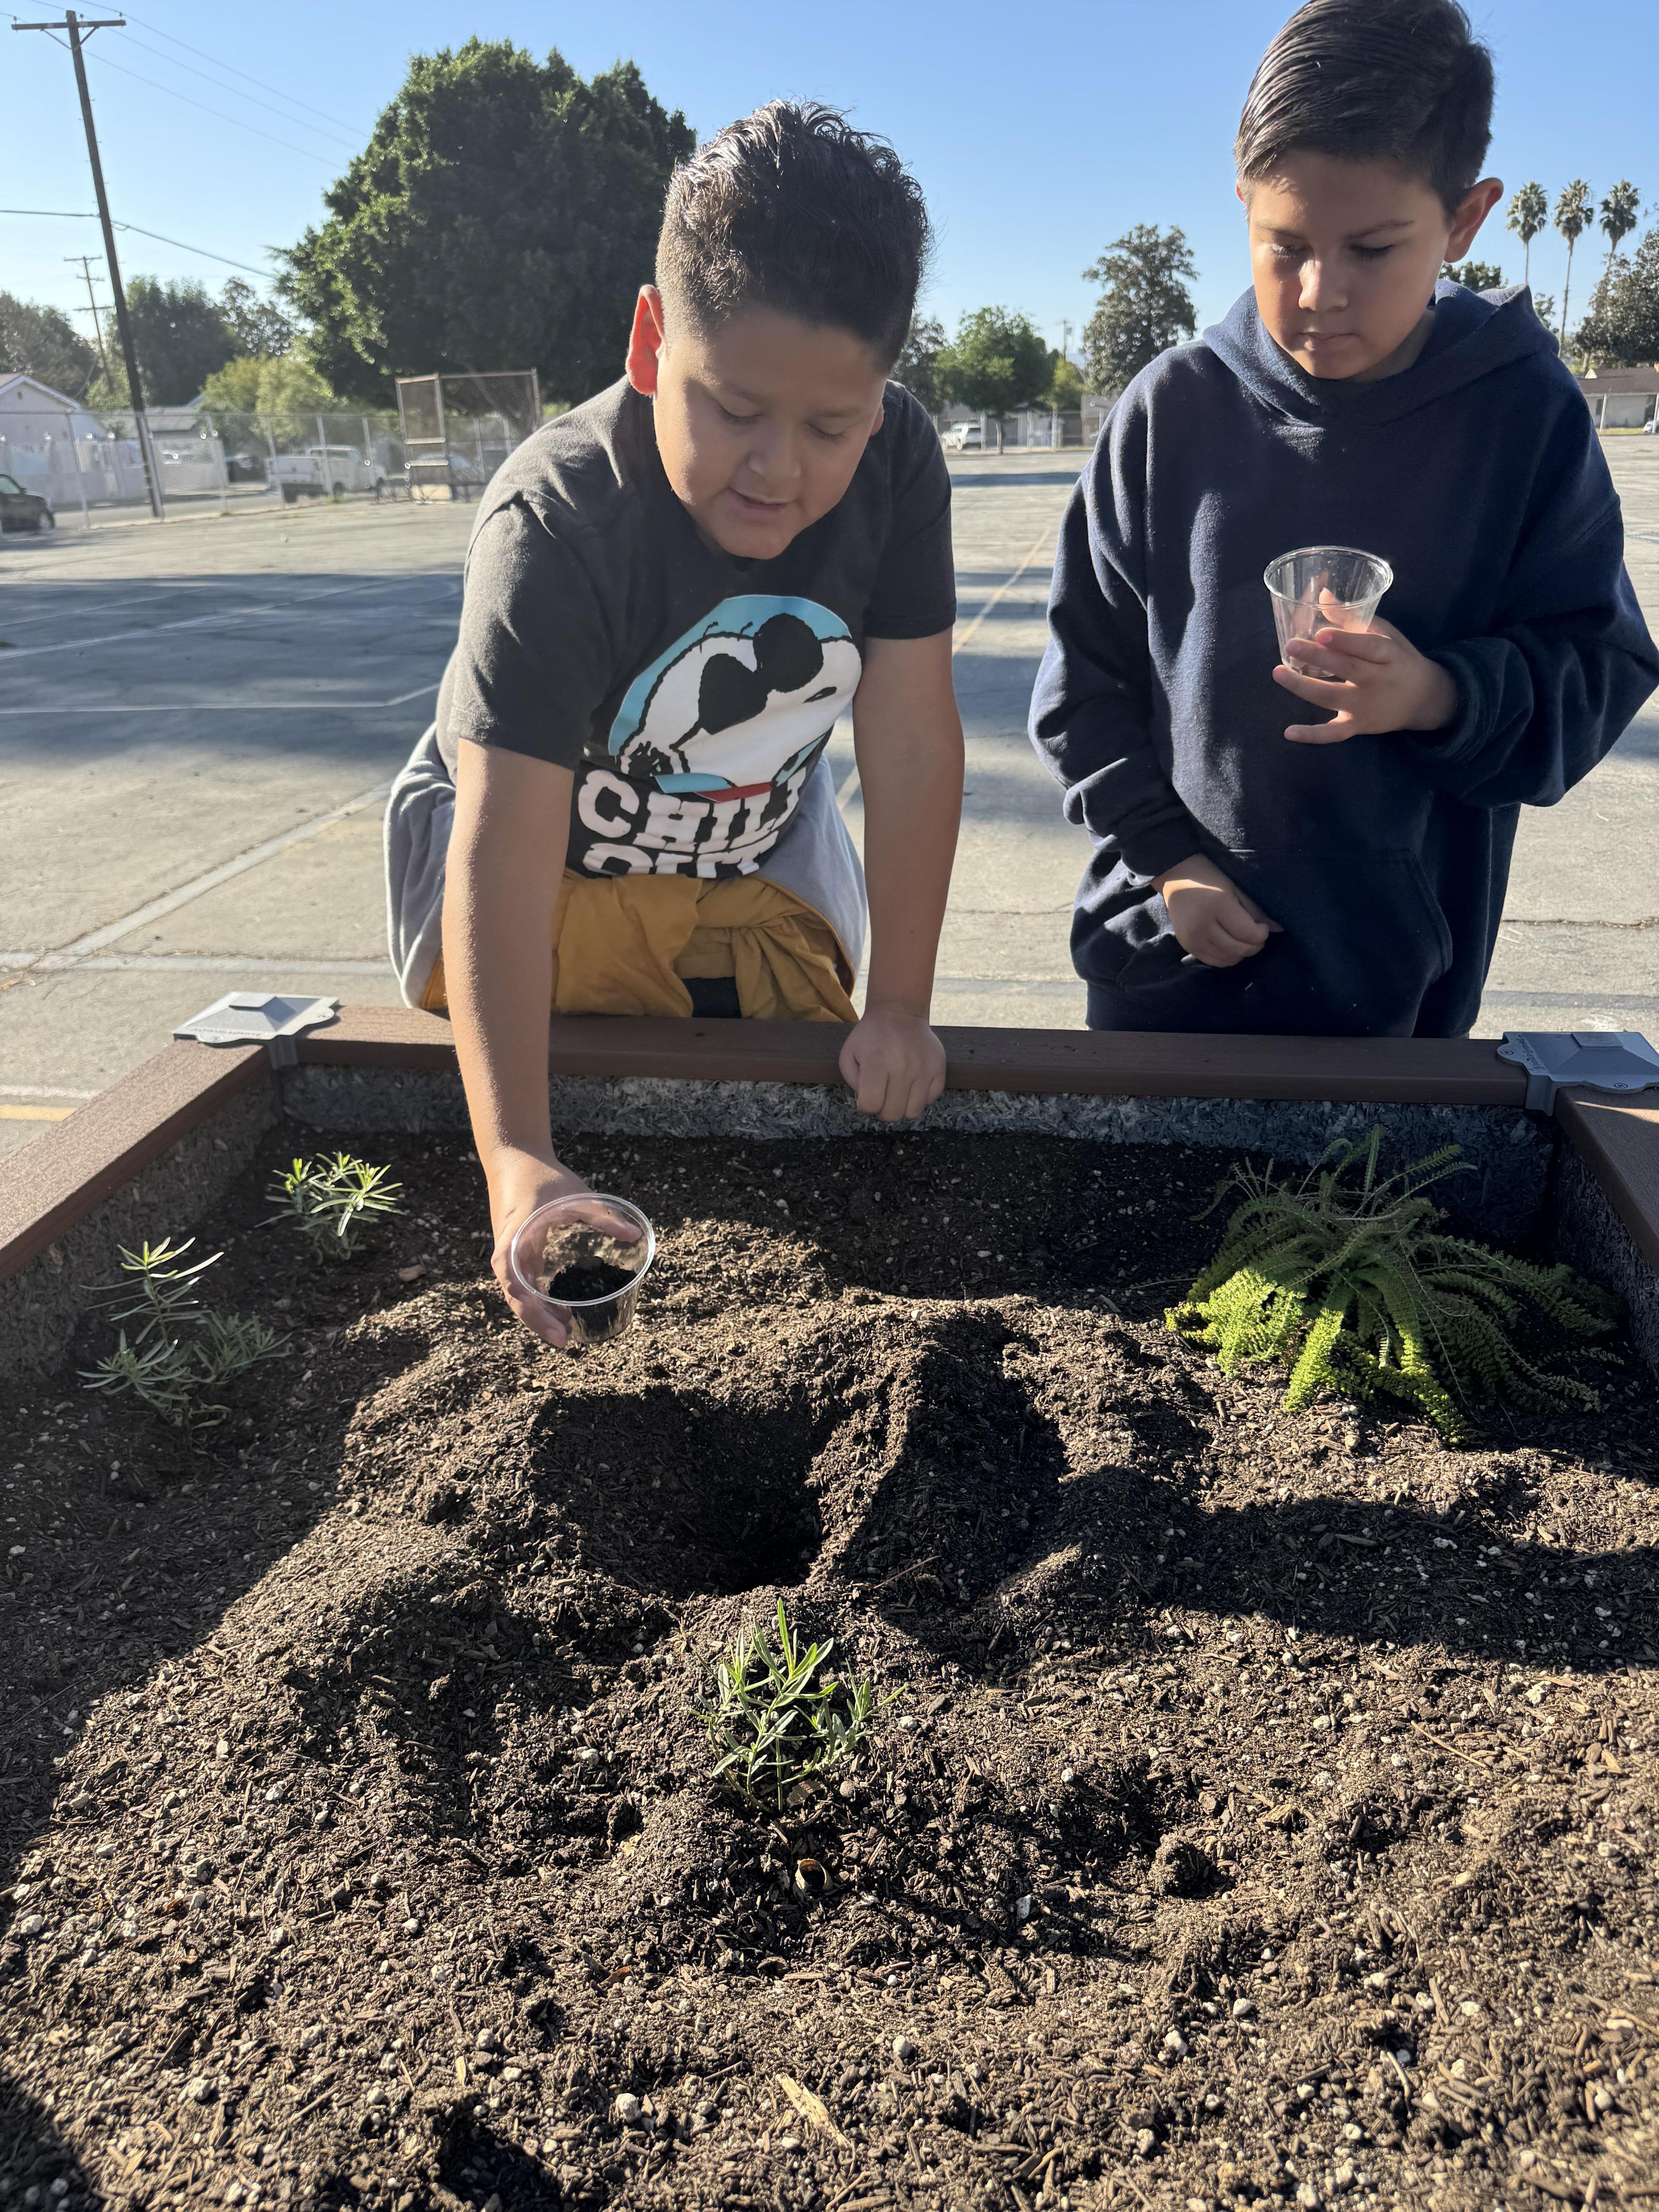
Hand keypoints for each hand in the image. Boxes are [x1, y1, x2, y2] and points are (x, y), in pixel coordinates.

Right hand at [485, 1146, 594, 1349]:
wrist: (514, 1158)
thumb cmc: (542, 1177)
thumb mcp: (574, 1194)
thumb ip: (603, 1214)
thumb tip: (635, 1233)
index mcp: (514, 1240)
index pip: (513, 1281)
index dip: (530, 1308)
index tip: (552, 1325)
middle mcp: (507, 1252)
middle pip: (516, 1297)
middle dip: (538, 1321)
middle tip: (565, 1341)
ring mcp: (510, 1253)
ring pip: (519, 1294)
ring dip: (538, 1315)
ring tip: (565, 1334)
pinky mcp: (517, 1252)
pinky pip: (524, 1283)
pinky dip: (538, 1300)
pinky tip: (559, 1310)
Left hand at [839, 1005, 945, 1121]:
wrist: (899, 1014)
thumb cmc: (870, 1037)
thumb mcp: (849, 1055)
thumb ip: (853, 1083)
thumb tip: (869, 1103)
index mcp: (877, 1062)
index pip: (871, 1105)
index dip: (865, 1107)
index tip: (866, 1097)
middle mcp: (903, 1067)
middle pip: (893, 1114)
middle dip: (883, 1111)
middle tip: (881, 1097)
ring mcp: (924, 1068)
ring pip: (913, 1112)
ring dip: (902, 1107)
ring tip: (896, 1092)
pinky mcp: (939, 1068)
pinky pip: (930, 1100)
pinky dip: (919, 1098)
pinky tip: (911, 1084)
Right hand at [1152, 853, 1280, 967]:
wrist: (1176, 877)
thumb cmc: (1211, 877)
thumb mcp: (1236, 888)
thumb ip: (1256, 910)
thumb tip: (1278, 929)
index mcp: (1217, 906)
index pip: (1248, 934)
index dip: (1262, 934)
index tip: (1262, 926)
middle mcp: (1202, 925)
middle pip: (1239, 949)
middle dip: (1255, 945)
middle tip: (1256, 935)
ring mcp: (1192, 939)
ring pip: (1228, 959)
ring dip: (1242, 953)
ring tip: (1243, 939)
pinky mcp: (1187, 946)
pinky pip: (1215, 962)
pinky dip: (1228, 957)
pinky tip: (1230, 944)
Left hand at [1274, 615, 1459, 744]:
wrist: (1423, 699)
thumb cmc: (1398, 660)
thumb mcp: (1385, 635)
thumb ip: (1352, 619)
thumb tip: (1322, 595)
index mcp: (1389, 655)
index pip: (1367, 646)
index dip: (1345, 640)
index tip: (1321, 632)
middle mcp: (1378, 681)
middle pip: (1346, 669)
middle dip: (1318, 658)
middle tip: (1291, 645)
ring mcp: (1366, 706)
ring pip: (1333, 698)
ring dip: (1303, 687)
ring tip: (1278, 672)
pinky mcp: (1357, 725)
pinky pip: (1333, 734)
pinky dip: (1311, 735)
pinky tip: (1288, 732)